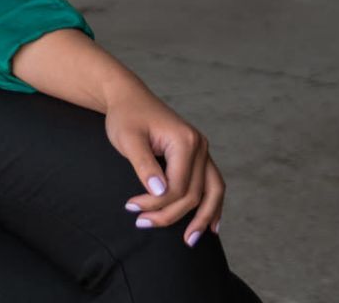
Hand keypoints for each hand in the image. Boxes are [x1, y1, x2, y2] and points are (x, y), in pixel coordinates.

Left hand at [102, 83, 224, 247]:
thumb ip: (144, 165)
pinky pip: (212, 184)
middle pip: (194, 193)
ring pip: (213, 191)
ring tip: (191, 240)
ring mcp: (202, 151)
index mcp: (185, 141)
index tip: (131, 208)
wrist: (128, 97)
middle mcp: (200, 146)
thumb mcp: (127, 139)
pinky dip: (212, 205)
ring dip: (204, 217)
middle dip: (170, 214)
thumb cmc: (125, 116)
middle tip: (143, 224)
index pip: (178, 186)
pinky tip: (212, 225)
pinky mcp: (199, 156)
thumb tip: (161, 192)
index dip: (156, 203)